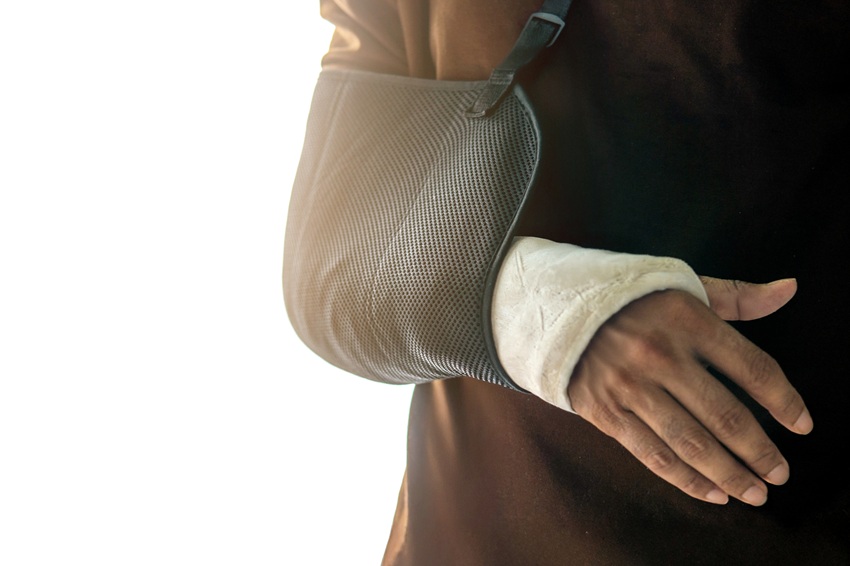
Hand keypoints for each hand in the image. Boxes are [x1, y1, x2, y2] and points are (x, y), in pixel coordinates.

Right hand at [566, 277, 811, 505]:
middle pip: (726, 415)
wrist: (560, 311)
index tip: (803, 425)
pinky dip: (687, 480)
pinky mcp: (604, 411)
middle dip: (761, 452)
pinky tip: (713, 493)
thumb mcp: (684, 288)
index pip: (752, 367)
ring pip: (692, 443)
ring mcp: (629, 386)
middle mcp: (659, 354)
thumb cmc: (633, 302)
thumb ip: (738, 296)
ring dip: (730, 475)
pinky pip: (653, 454)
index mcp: (686, 319)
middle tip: (780, 473)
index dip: (784, 401)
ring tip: (756, 493)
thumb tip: (790, 288)